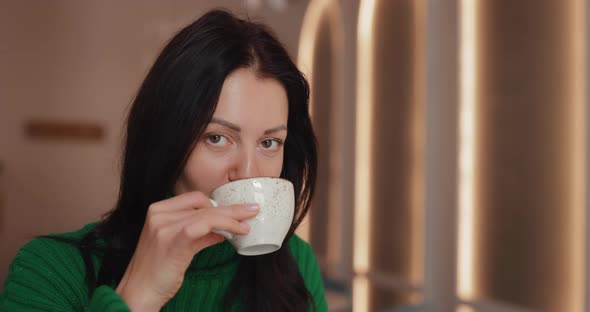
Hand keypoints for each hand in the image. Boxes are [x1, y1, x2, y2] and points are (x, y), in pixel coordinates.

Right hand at [114, 191, 258, 310]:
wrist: (139, 292)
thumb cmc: (156, 272)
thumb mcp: (177, 246)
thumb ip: (198, 235)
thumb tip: (222, 231)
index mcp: (157, 210)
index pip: (194, 198)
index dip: (217, 203)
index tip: (235, 211)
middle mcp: (159, 214)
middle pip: (203, 204)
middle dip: (231, 208)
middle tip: (251, 210)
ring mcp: (165, 225)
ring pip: (208, 214)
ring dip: (232, 218)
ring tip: (248, 223)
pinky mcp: (175, 239)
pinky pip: (207, 225)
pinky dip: (226, 226)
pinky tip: (236, 233)